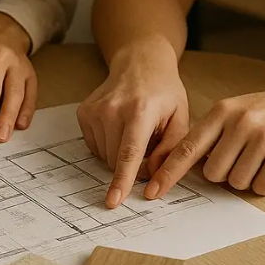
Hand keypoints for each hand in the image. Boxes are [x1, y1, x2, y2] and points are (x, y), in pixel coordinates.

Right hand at [77, 44, 189, 208]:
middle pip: (116, 161)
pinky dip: (109, 145)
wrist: (140, 63)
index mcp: (140, 110)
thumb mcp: (180, 118)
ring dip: (120, 154)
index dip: (122, 180)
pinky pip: (96, 147)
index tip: (113, 200)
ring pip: (105, 156)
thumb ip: (171, 150)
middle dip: (133, 165)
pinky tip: (119, 127)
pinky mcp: (84, 113)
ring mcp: (95, 110)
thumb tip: (152, 178)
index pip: (129, 152)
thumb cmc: (164, 93)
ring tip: (134, 130)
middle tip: (148, 144)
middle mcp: (113, 109)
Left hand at [146, 81, 264, 197]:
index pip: (187, 148)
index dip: (168, 172)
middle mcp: (241, 122)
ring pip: (238, 183)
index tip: (152, 190)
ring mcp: (264, 138)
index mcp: (223, 111)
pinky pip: (263, 187)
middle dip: (226, 173)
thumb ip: (212, 135)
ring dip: (249, 178)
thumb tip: (183, 166)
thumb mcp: (237, 111)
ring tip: (263, 156)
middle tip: (245, 157)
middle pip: (213, 174)